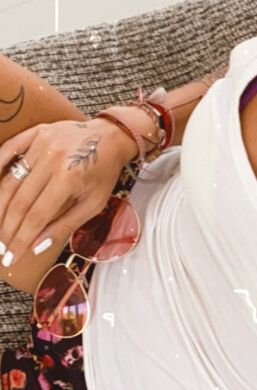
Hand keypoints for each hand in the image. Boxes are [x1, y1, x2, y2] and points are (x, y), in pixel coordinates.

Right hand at [0, 118, 135, 268]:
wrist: (112, 136)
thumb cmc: (104, 172)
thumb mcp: (93, 203)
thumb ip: (65, 225)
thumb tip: (36, 247)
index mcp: (68, 178)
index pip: (36, 217)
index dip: (20, 240)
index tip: (11, 257)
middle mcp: (51, 160)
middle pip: (19, 202)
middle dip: (7, 229)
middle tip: (1, 249)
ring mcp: (41, 143)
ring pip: (10, 181)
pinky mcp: (36, 132)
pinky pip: (9, 150)